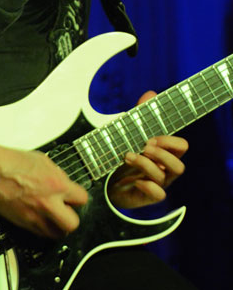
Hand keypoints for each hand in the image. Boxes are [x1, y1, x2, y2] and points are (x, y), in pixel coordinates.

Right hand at [0, 140, 87, 238]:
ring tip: (51, 216)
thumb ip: (57, 175)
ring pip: (56, 234)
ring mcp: (34, 216)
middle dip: (71, 218)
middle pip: (73, 225)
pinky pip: (39, 233)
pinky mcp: (22, 223)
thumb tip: (64, 185)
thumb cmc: (12, 162)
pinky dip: (41, 227)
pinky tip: (37, 216)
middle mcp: (48, 204)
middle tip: (65, 211)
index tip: (73, 196)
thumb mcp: (43, 161)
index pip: (82, 199)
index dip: (77, 197)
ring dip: (56, 226)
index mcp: (56, 185)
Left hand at [108, 91, 188, 209]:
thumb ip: (140, 115)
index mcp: (164, 153)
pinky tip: (135, 180)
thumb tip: (151, 93)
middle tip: (143, 146)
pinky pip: (158, 195)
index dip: (170, 141)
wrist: (108, 181)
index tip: (151, 137)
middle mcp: (165, 170)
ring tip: (127, 156)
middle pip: (179, 166)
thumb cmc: (126, 154)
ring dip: (146, 165)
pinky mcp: (148, 196)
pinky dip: (147, 186)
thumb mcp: (131, 133)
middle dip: (161, 154)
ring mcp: (158, 185)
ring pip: (165, 178)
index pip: (182, 147)